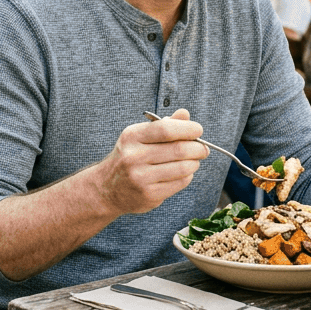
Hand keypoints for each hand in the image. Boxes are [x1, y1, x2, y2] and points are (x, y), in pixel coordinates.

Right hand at [94, 109, 208, 215]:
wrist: (107, 188)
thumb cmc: (129, 157)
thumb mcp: (140, 136)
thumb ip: (164, 125)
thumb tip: (185, 114)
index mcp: (132, 136)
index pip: (165, 129)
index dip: (187, 129)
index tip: (198, 130)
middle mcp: (134, 157)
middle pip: (178, 149)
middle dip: (197, 148)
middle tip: (203, 149)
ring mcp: (140, 178)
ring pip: (183, 168)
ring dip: (194, 163)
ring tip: (194, 161)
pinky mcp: (149, 195)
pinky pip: (180, 183)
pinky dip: (187, 176)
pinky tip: (183, 173)